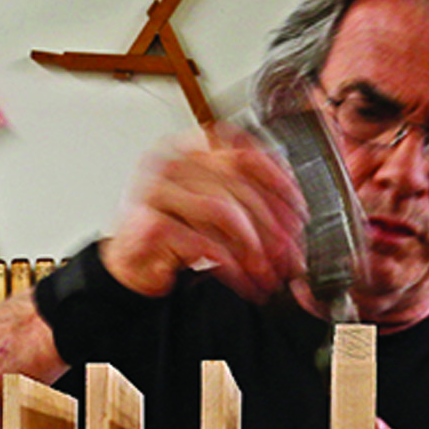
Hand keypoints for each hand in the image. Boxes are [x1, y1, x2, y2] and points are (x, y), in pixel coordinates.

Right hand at [100, 125, 305, 302]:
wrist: (130, 267)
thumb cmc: (172, 236)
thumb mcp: (211, 206)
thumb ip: (243, 196)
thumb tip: (292, 219)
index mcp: (188, 147)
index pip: (243, 152)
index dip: (278, 181)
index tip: (298, 210)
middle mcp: (169, 162)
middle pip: (238, 185)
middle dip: (272, 225)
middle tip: (289, 254)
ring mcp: (154, 191)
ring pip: (224, 212)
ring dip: (253, 248)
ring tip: (266, 273)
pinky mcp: (148, 225)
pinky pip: (203, 244)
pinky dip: (230, 267)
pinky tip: (243, 281)